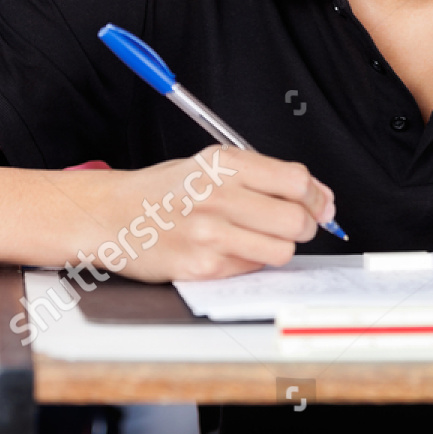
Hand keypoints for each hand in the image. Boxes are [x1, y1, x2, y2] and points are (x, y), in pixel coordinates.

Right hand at [101, 145, 336, 281]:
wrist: (112, 215)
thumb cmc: (166, 191)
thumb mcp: (213, 166)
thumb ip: (266, 176)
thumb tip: (320, 198)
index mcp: (226, 164)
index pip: (297, 182)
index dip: (316, 198)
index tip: (318, 206)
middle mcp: (219, 195)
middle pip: (296, 220)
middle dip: (304, 226)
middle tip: (291, 226)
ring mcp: (210, 233)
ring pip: (282, 250)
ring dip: (277, 248)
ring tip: (255, 238)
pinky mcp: (203, 266)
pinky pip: (252, 269)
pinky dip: (249, 263)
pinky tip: (228, 250)